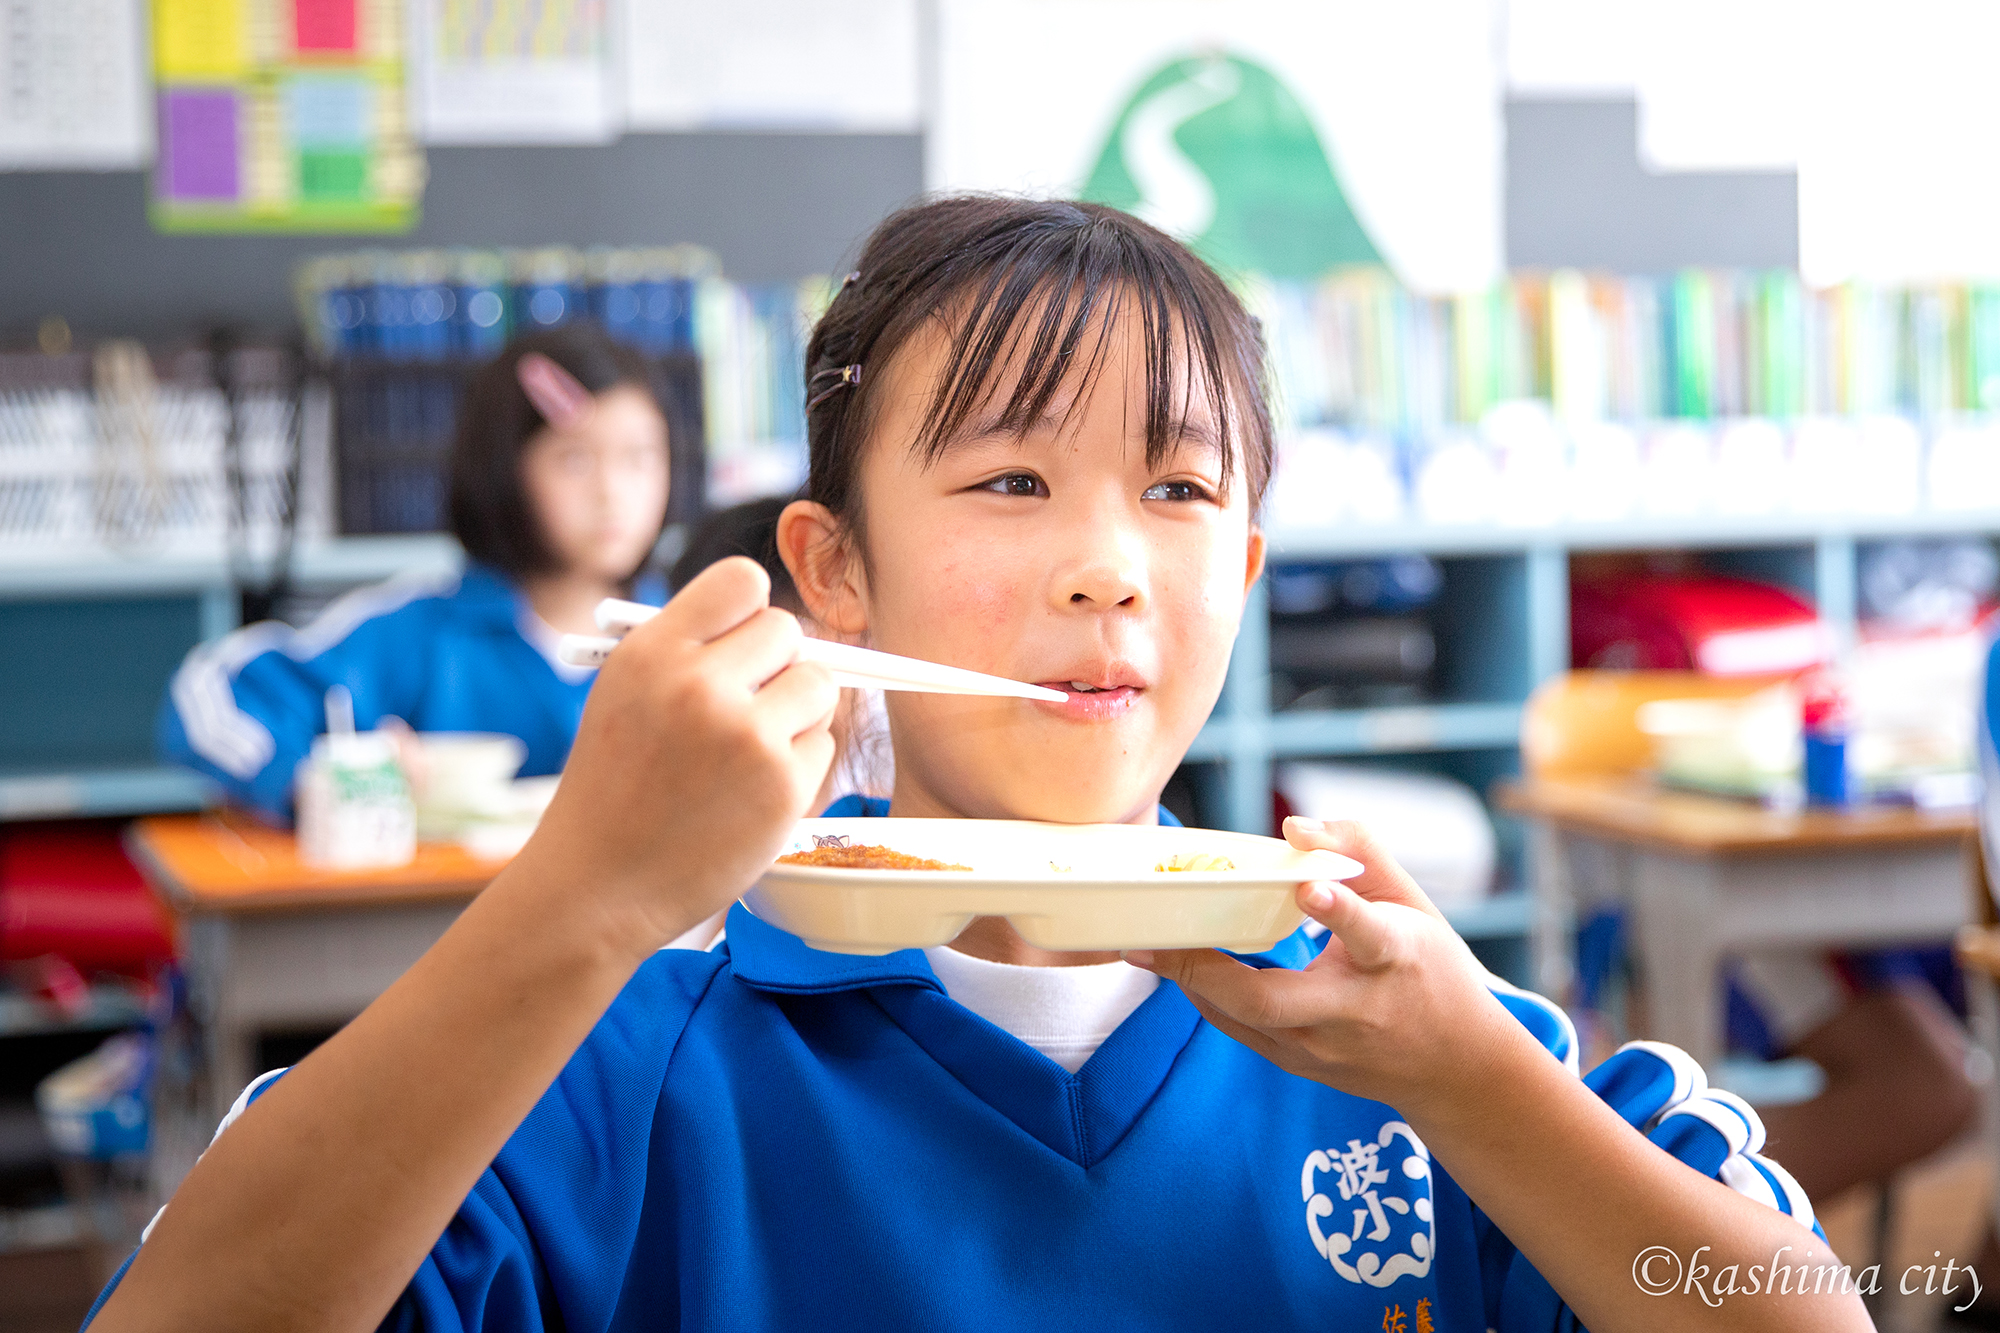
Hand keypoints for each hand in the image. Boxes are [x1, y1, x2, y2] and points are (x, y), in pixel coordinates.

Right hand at [511, 557, 838, 958]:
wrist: (598, 885)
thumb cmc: (615, 787)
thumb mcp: (626, 694)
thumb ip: (691, 650)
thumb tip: (776, 625)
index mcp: (653, 652)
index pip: (742, 580)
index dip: (749, 611)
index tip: (740, 642)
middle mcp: (699, 685)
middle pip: (788, 629)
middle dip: (775, 663)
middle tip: (747, 704)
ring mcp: (747, 736)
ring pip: (818, 683)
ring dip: (797, 711)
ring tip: (748, 750)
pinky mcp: (783, 785)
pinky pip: (822, 744)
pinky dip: (797, 765)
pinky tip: (748, 793)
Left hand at [1127, 817, 1529, 1116]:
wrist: (1456, 1070)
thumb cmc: (1432, 972)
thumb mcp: (1414, 905)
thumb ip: (1361, 853)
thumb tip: (1296, 827)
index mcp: (1394, 960)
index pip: (1367, 936)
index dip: (1338, 912)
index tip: (1309, 887)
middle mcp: (1353, 1011)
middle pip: (1273, 999)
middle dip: (1207, 970)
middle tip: (1157, 937)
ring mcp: (1323, 1047)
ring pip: (1244, 1019)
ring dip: (1189, 981)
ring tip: (1141, 945)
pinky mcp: (1300, 1063)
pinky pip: (1240, 1028)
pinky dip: (1206, 996)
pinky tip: (1174, 966)